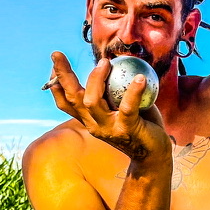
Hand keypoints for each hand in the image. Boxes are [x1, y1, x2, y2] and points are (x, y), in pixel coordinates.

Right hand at [45, 52, 171, 164]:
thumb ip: (114, 90)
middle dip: (63, 75)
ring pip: (92, 101)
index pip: (65, 102)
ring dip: (96, 79)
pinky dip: (133, 91)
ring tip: (106, 62)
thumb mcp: (121, 106)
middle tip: (57, 54)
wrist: (153, 155)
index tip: (55, 61)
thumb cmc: (140, 125)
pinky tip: (140, 78)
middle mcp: (94, 124)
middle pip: (72, 98)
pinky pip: (127, 107)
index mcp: (89, 119)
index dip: (56, 82)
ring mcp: (108, 128)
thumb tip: (114, 61)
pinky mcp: (127, 130)